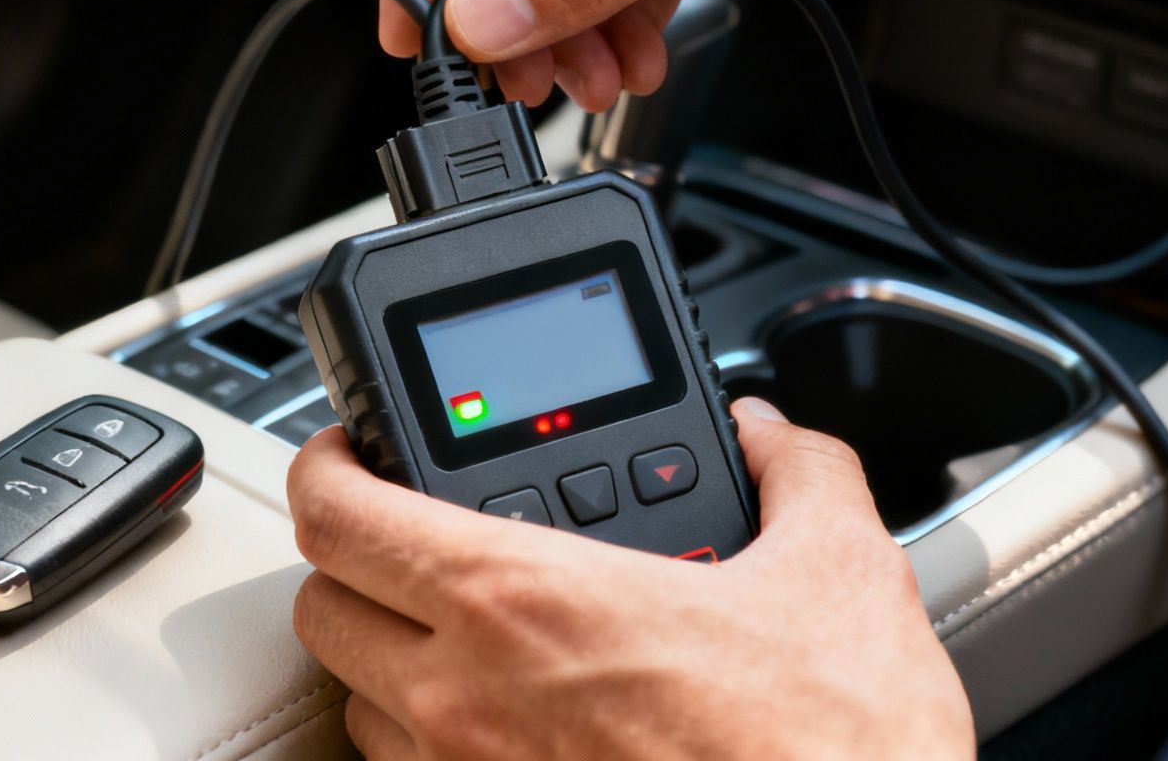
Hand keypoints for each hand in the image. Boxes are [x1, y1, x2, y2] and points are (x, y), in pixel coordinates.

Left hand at [285, 400, 974, 759]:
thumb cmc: (830, 751)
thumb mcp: (844, 573)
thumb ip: (796, 471)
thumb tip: (769, 437)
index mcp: (523, 598)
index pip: (335, 513)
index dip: (326, 464)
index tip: (348, 452)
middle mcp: (465, 698)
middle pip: (324, 607)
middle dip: (358, 562)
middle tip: (413, 539)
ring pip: (360, 704)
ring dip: (393, 661)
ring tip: (473, 638)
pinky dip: (437, 745)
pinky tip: (515, 725)